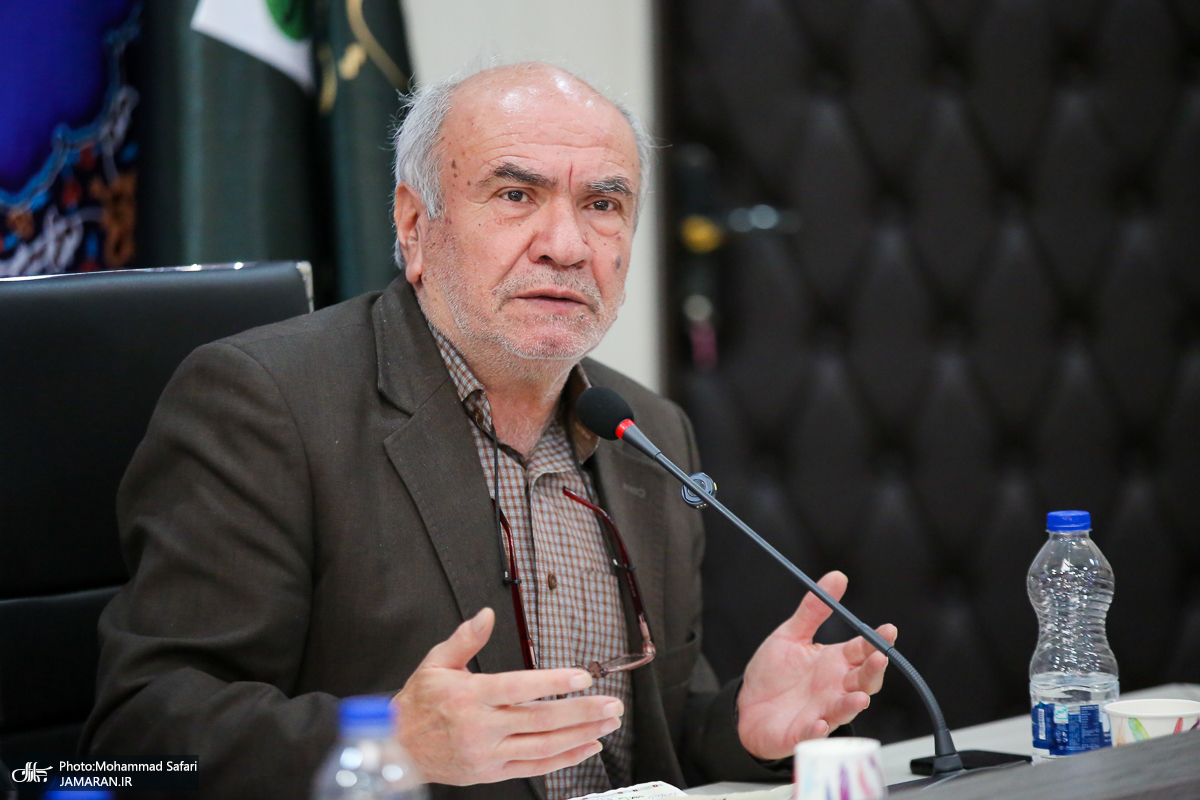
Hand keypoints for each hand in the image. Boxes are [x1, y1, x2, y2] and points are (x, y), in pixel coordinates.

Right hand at [392, 607, 624, 784]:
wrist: (395, 749)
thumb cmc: (417, 704)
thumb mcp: (435, 663)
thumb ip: (464, 639)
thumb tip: (486, 615)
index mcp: (469, 697)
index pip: (519, 688)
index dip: (553, 684)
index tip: (583, 677)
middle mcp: (480, 728)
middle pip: (540, 720)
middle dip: (581, 712)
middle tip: (611, 703)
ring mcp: (488, 754)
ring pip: (543, 746)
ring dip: (581, 735)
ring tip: (607, 723)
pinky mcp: (492, 773)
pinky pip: (534, 767)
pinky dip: (564, 759)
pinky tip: (587, 747)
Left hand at [737, 571, 896, 759]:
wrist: (746, 705)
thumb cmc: (773, 672)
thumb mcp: (790, 635)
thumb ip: (813, 609)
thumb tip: (837, 577)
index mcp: (834, 663)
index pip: (862, 651)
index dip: (876, 641)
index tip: (888, 629)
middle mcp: (834, 688)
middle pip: (863, 680)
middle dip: (874, 670)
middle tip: (880, 657)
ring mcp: (821, 711)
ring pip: (844, 709)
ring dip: (852, 703)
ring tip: (859, 696)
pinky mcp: (802, 733)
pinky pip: (812, 733)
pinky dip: (817, 730)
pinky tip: (818, 723)